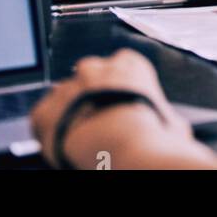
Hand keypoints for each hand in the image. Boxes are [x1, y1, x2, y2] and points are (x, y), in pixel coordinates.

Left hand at [29, 49, 196, 168]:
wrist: (125, 151)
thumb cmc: (155, 138)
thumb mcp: (173, 123)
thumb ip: (162, 114)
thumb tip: (171, 128)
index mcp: (130, 65)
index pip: (123, 64)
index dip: (121, 87)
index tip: (123, 104)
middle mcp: (95, 68)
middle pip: (90, 76)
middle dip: (93, 95)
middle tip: (103, 122)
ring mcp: (67, 87)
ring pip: (65, 95)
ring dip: (72, 111)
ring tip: (84, 136)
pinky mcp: (45, 111)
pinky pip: (43, 116)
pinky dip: (52, 129)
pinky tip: (66, 143)